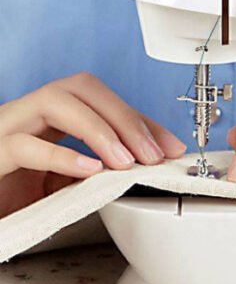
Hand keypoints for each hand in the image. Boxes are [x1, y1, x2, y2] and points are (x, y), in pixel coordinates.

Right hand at [0, 73, 186, 216]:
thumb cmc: (16, 194)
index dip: (142, 119)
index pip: (104, 101)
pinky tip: (90, 171)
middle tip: (154, 153)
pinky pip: (24, 144)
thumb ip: (99, 167)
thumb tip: (146, 163)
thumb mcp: (68, 180)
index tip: (172, 147)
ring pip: (55, 102)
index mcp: (53, 116)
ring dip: (100, 130)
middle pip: (83, 88)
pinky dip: (62, 155)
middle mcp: (31, 113)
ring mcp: (8, 127)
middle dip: (126, 117)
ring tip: (126, 161)